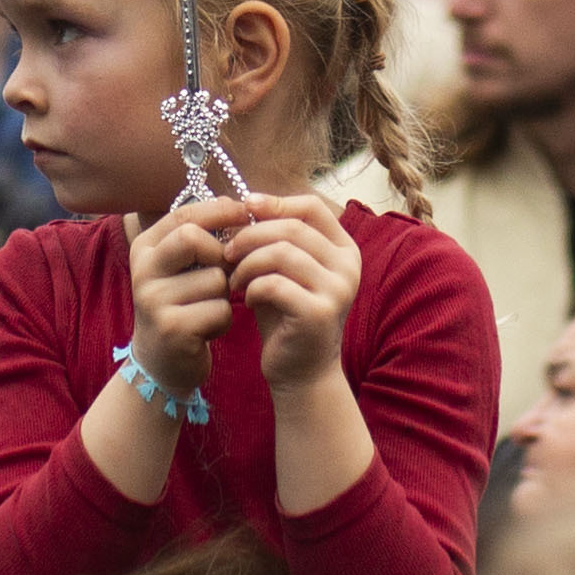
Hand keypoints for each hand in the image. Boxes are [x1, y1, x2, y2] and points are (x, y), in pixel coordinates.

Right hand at [125, 200, 242, 393]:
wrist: (160, 362)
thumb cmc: (181, 306)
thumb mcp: (181, 268)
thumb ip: (201, 237)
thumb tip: (233, 202)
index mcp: (144, 248)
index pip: (183, 215)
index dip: (219, 210)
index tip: (245, 213)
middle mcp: (142, 271)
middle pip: (193, 238)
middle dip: (222, 254)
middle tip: (226, 272)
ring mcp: (153, 300)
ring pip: (216, 279)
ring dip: (226, 296)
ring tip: (210, 309)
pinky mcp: (172, 329)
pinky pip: (220, 310)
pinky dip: (224, 321)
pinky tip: (208, 330)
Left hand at [222, 192, 362, 391]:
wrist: (300, 372)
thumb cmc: (286, 316)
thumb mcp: (283, 270)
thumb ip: (274, 238)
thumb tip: (247, 201)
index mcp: (344, 249)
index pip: (311, 206)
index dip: (275, 202)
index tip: (244, 208)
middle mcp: (348, 266)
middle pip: (292, 227)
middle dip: (250, 235)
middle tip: (226, 251)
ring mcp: (338, 290)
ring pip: (281, 252)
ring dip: (247, 263)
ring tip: (232, 279)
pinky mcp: (319, 313)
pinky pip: (274, 283)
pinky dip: (251, 287)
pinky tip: (245, 299)